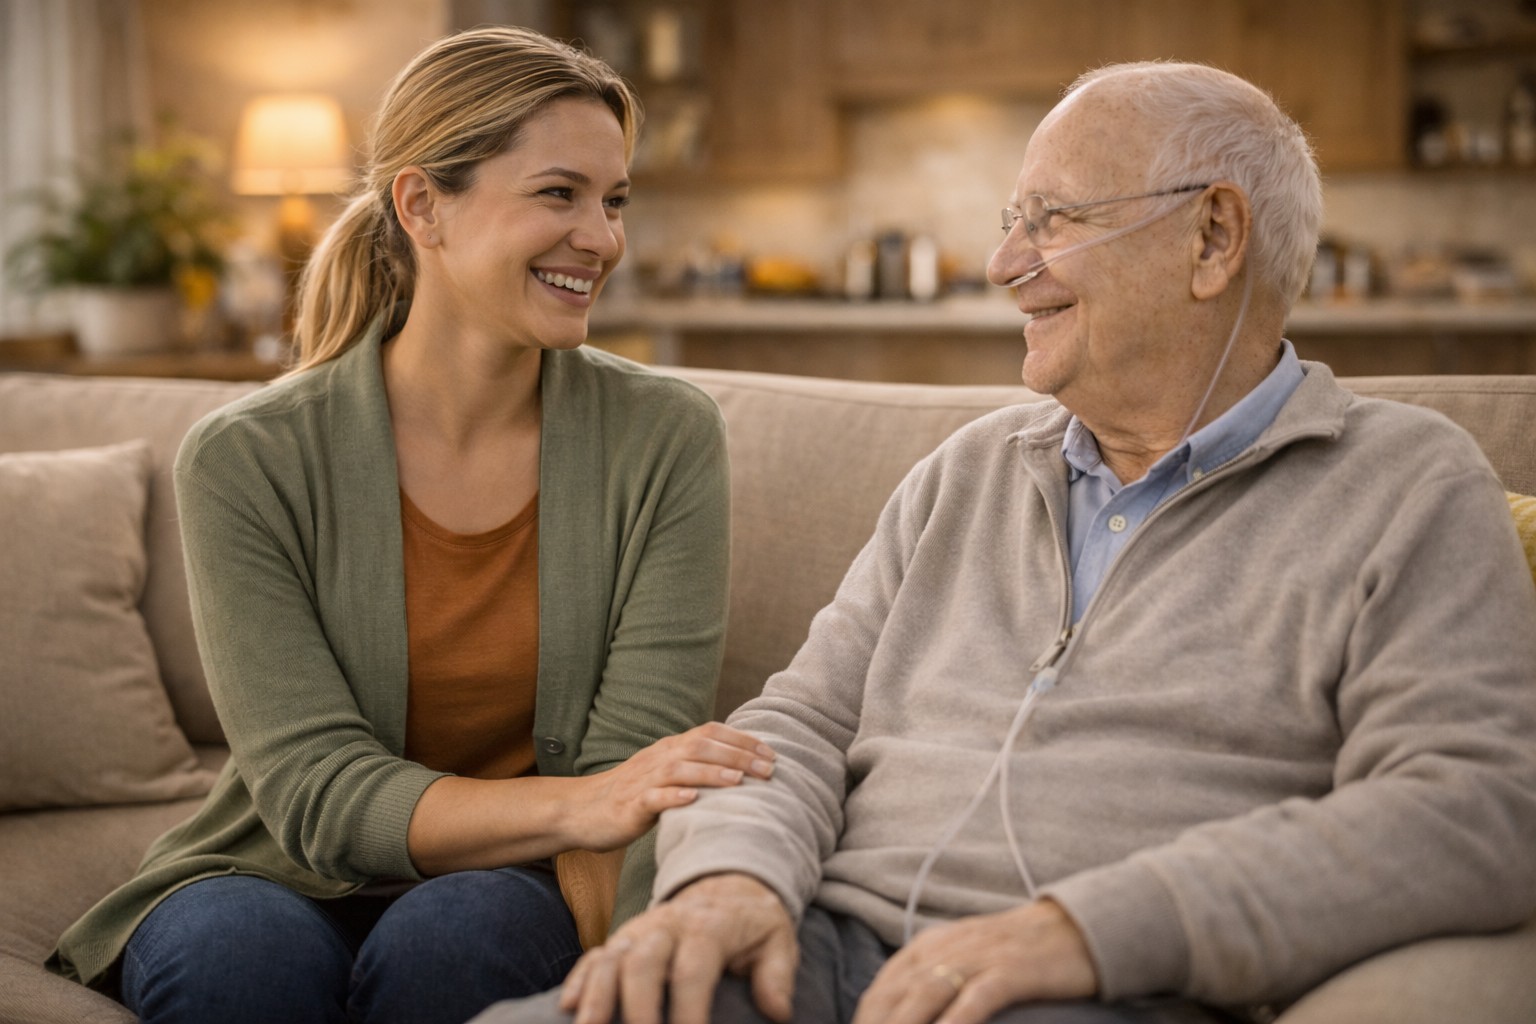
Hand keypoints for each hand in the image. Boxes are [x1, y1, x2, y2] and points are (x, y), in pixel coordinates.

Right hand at [559, 873, 797, 1023]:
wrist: (727, 883)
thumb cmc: (752, 924)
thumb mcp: (778, 940)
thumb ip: (778, 975)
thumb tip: (778, 1012)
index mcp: (708, 927)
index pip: (693, 970)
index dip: (689, 1011)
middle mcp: (667, 926)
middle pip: (643, 962)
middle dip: (636, 1008)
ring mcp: (638, 931)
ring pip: (610, 958)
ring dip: (596, 998)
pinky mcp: (620, 939)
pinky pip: (593, 956)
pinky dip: (579, 980)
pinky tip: (568, 1008)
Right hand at [572, 722, 775, 850]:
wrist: (583, 810)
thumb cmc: (632, 794)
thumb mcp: (666, 774)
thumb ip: (696, 767)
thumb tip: (739, 769)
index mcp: (670, 748)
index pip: (710, 733)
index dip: (742, 740)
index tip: (771, 753)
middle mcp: (660, 758)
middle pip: (702, 748)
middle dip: (738, 757)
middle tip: (769, 770)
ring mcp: (644, 780)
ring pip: (680, 769)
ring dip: (712, 773)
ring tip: (739, 781)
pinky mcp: (630, 805)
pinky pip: (653, 798)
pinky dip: (673, 796)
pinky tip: (692, 799)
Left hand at [850, 900, 1097, 1023]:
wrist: (1078, 926)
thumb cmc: (1019, 952)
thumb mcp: (967, 958)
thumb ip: (934, 979)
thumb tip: (903, 1011)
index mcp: (932, 944)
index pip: (883, 987)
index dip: (865, 1019)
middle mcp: (948, 948)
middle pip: (897, 994)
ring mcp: (980, 957)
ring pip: (927, 995)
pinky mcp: (1013, 971)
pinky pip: (977, 997)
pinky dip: (956, 1021)